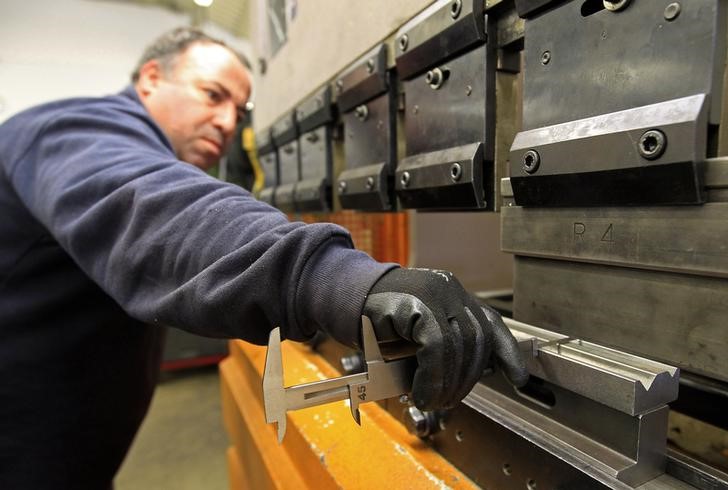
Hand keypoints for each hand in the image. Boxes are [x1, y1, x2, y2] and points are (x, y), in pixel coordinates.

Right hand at [360, 268, 527, 409]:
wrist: (340, 300)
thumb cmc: (376, 322)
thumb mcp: (416, 338)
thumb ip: (441, 350)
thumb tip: (462, 382)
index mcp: (452, 294)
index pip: (489, 322)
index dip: (506, 352)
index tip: (518, 377)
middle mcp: (448, 288)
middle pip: (476, 340)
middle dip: (466, 379)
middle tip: (447, 401)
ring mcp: (433, 291)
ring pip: (458, 346)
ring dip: (448, 383)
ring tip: (432, 400)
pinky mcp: (416, 302)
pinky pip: (436, 347)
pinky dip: (432, 377)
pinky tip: (421, 392)